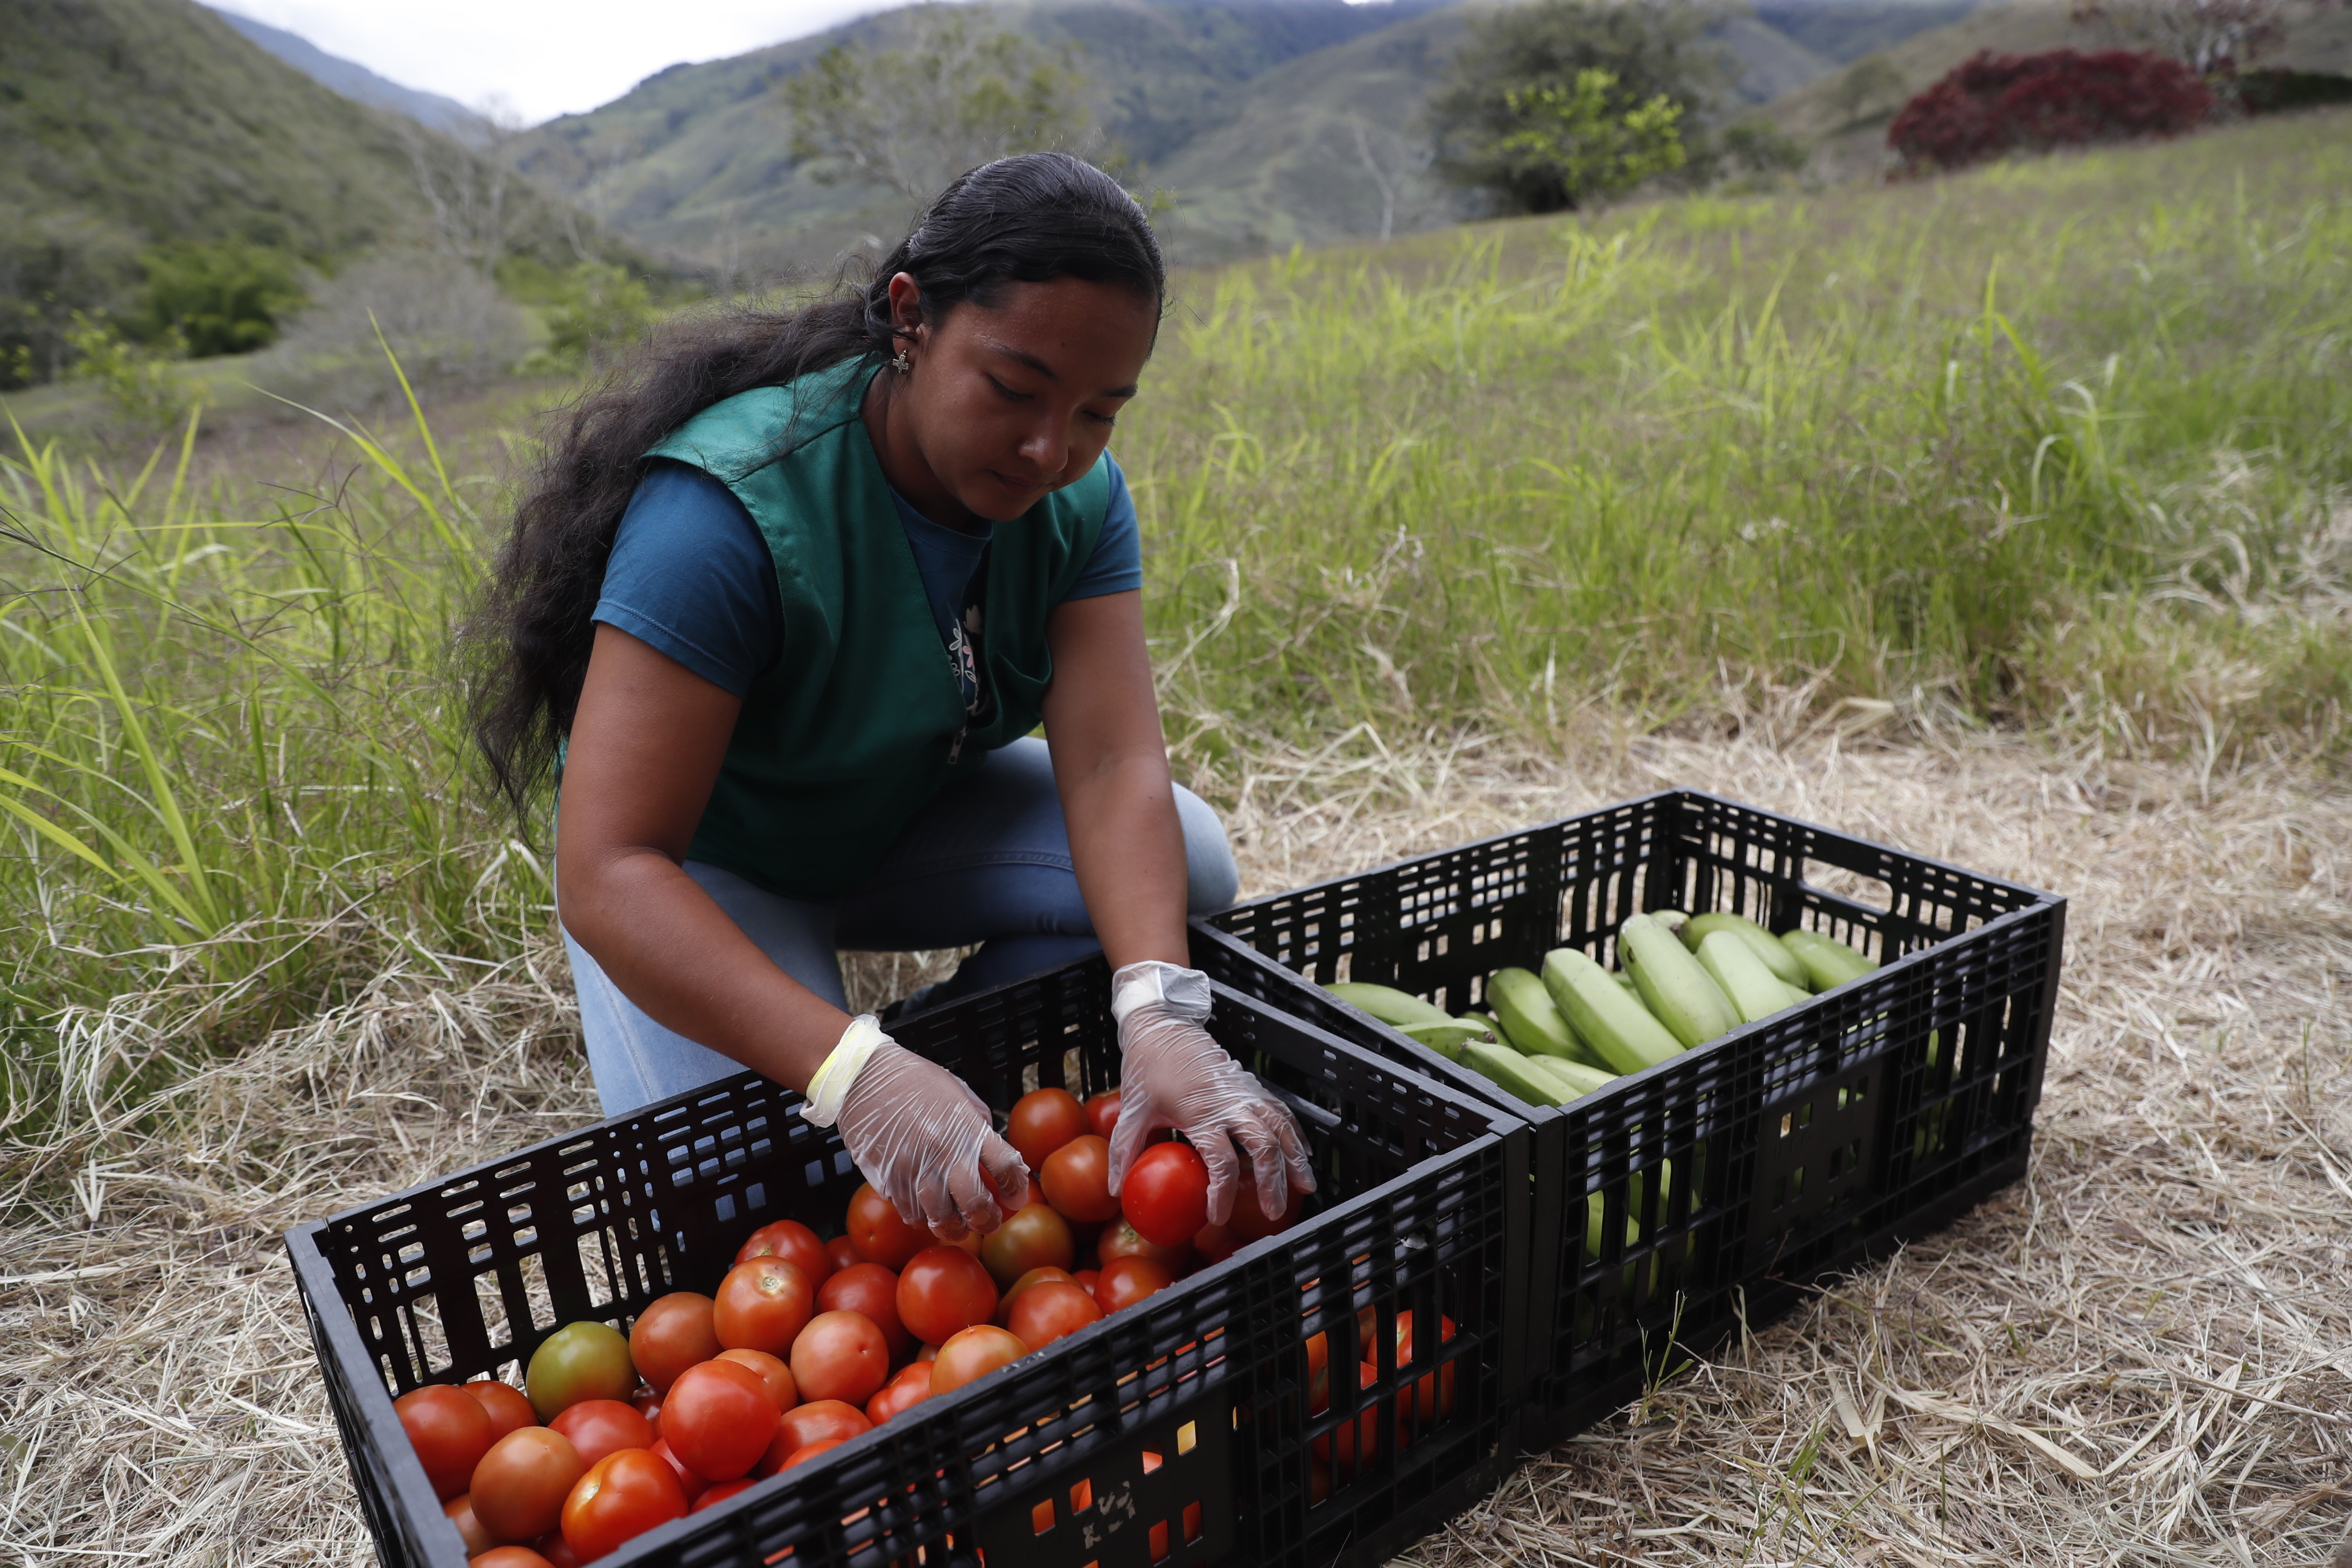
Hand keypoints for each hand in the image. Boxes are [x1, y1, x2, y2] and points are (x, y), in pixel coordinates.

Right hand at [829, 1037, 1029, 1239]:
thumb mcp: (958, 1093)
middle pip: (975, 1203)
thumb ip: (979, 1126)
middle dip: (988, 1221)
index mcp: (967, 1127)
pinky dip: (923, 1219)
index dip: (1016, 1188)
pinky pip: (911, 1212)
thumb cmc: (914, 1081)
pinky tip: (928, 1213)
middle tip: (990, 1223)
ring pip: (941, 1217)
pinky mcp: (889, 1179)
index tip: (1016, 1198)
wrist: (863, 1078)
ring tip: (960, 1229)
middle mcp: (944, 1151)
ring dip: (955, 1229)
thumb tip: (995, 1157)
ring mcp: (914, 1169)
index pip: (1005, 1166)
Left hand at [1105, 961, 1314, 1226]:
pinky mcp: (1252, 1084)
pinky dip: (1295, 1132)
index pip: (1222, 1161)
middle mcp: (1230, 1102)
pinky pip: (1281, 1110)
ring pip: (1281, 1127)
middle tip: (1273, 1214)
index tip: (1218, 1218)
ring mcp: (1245, 1091)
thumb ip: (1125, 1152)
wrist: (1163, 1025)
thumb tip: (1115, 1192)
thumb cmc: (1145, 1068)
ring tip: (1306, 1187)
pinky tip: (1303, 1153)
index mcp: (1200, 1112)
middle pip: (1264, 1146)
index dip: (1223, 1194)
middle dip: (1273, 1182)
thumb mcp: (1132, 1110)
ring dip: (1295, 1158)